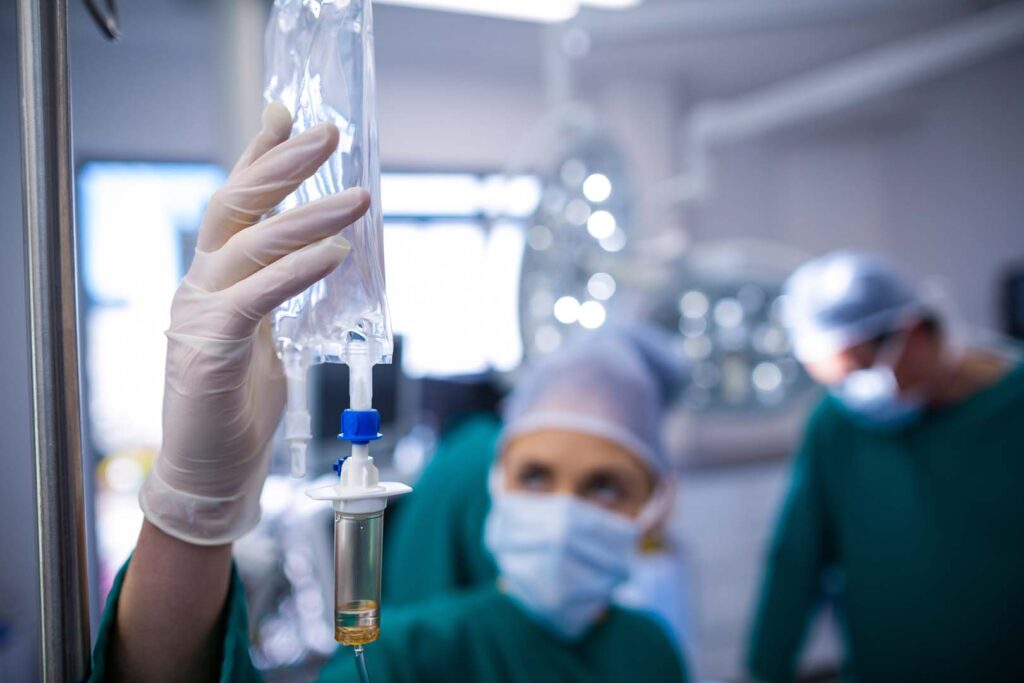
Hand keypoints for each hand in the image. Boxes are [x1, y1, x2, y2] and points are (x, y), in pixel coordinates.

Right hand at [140, 103, 370, 545]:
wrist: (214, 468)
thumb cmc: (242, 401)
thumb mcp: (268, 330)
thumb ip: (280, 287)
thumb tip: (319, 249)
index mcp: (217, 276)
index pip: (237, 201)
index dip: (259, 154)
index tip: (285, 113)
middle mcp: (202, 283)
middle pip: (238, 204)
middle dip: (284, 163)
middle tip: (328, 131)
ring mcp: (200, 312)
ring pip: (252, 244)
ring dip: (308, 215)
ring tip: (358, 196)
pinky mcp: (209, 347)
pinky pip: (257, 298)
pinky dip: (296, 271)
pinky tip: (334, 253)